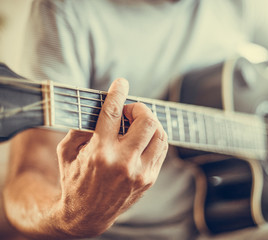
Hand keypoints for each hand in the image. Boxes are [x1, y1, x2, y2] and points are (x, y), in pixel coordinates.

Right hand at [55, 78, 167, 236]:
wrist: (87, 216)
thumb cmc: (74, 181)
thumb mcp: (67, 153)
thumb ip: (80, 128)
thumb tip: (100, 108)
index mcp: (100, 153)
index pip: (113, 114)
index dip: (118, 93)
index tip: (121, 82)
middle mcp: (123, 162)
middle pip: (146, 121)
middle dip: (139, 108)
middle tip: (129, 111)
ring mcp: (140, 172)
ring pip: (160, 134)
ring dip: (151, 121)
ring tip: (138, 123)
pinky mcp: (149, 179)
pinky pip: (161, 149)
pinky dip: (155, 136)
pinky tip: (144, 136)